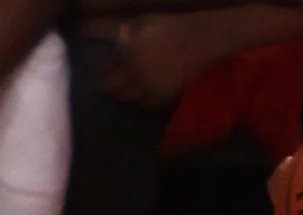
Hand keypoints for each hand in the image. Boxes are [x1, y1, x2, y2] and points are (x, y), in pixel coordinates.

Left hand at [103, 15, 220, 102]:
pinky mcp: (160, 97)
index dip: (107, 68)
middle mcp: (132, 73)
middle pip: (113, 87)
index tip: (107, 69)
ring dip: (126, 94)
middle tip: (112, 84)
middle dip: (111, 85)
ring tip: (128, 91)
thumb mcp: (146, 21)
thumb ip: (129, 31)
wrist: (195, 42)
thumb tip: (121, 36)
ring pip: (127, 98)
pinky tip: (145, 96)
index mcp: (127, 52)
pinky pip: (146, 105)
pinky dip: (143, 101)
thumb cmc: (171, 27)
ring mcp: (146, 88)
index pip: (107, 66)